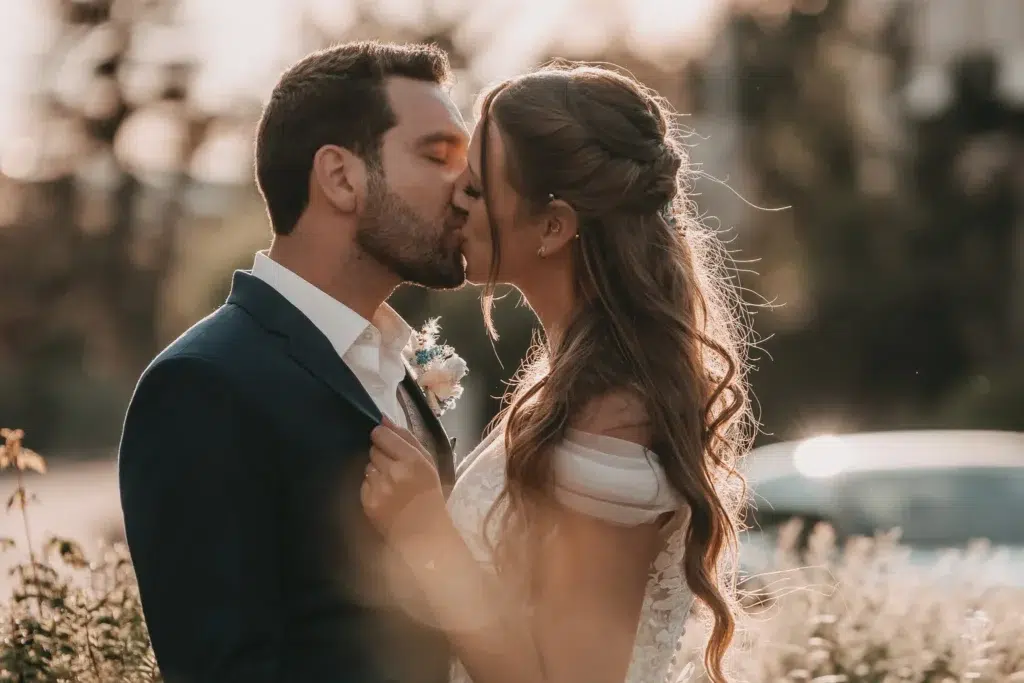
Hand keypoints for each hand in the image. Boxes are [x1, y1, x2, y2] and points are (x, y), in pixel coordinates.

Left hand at [361, 418, 449, 549]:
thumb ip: (406, 437)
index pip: (381, 435)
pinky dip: (371, 487)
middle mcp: (394, 472)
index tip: (388, 444)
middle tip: (394, 468)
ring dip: (376, 471)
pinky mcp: (368, 502)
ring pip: (367, 466)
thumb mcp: (427, 461)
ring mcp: (379, 488)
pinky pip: (363, 483)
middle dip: (381, 456)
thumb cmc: (428, 493)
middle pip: (373, 450)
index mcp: (412, 460)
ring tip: (390, 483)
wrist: (423, 531)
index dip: (383, 438)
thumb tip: (382, 419)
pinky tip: (385, 495)